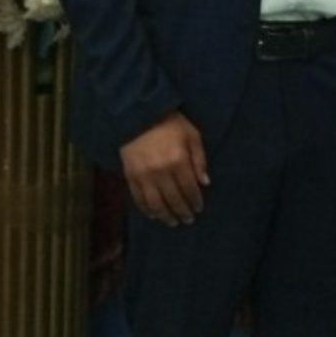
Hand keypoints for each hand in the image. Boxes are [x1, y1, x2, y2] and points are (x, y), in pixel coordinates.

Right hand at [119, 111, 209, 226]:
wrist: (140, 114)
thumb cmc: (171, 124)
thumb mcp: (192, 135)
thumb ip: (200, 159)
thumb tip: (205, 183)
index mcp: (178, 161)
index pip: (189, 189)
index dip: (195, 201)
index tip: (198, 208)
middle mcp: (161, 171)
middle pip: (174, 199)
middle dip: (183, 212)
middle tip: (188, 220)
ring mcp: (144, 175)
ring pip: (156, 204)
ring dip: (165, 216)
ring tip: (173, 222)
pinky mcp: (130, 176)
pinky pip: (138, 198)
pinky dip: (146, 210)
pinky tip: (153, 215)